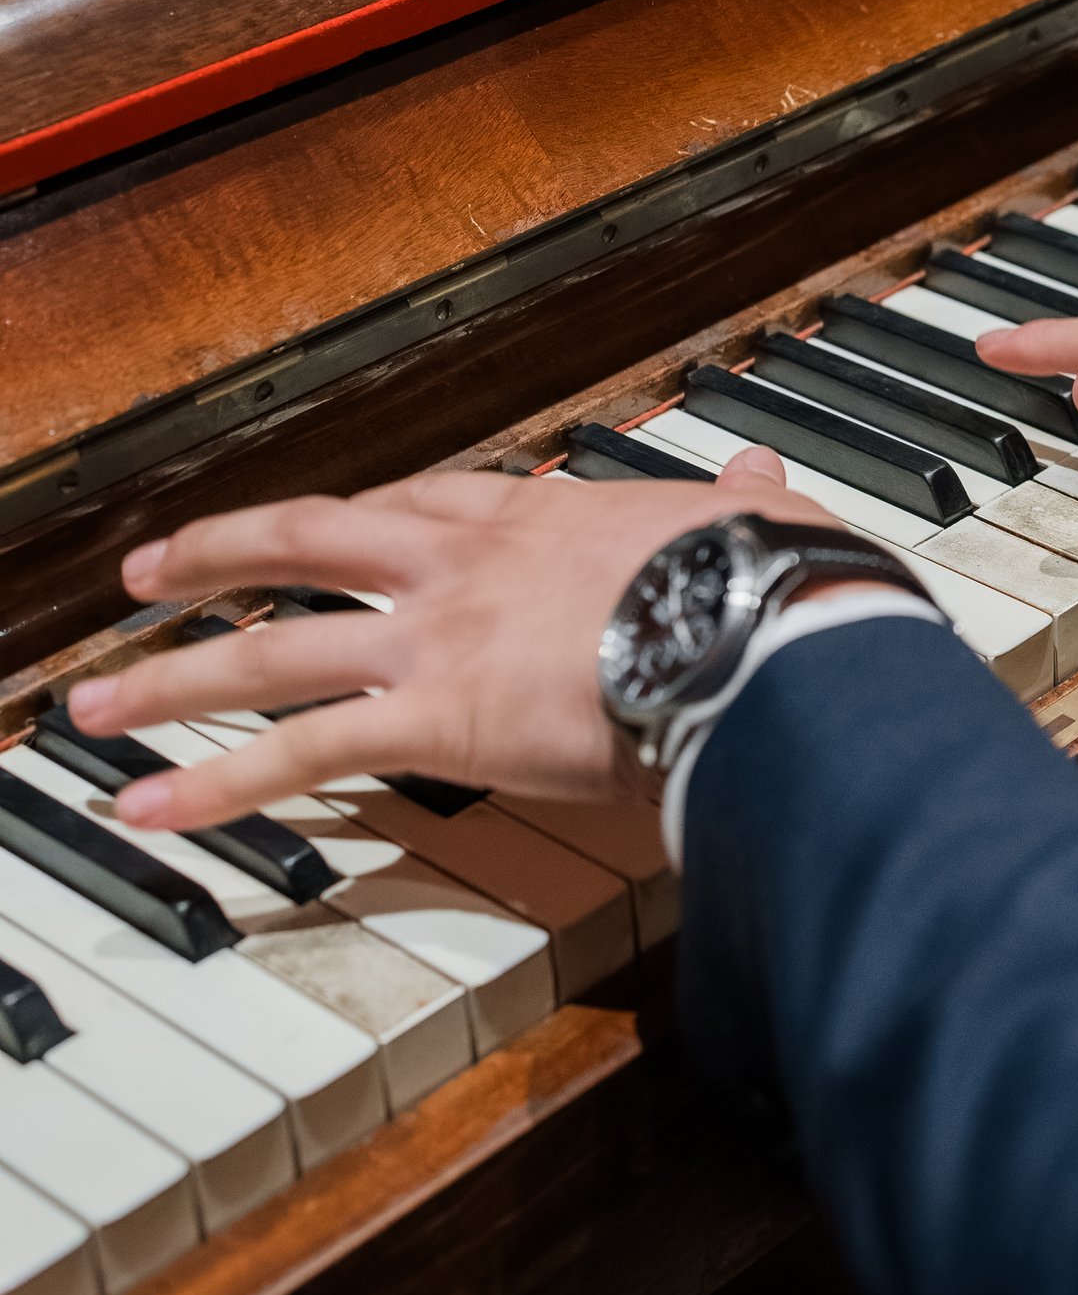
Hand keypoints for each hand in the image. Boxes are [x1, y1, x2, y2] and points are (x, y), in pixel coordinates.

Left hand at [65, 445, 811, 838]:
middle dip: (215, 559)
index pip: (415, 506)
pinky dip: (213, 784)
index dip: (352, 519)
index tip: (310, 529)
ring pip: (270, 653)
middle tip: (146, 573)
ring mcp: (434, 638)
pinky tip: (150, 806)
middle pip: (305, 547)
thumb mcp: (747, 522)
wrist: (754, 619)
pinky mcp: (431, 720)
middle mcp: (462, 564)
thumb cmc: (761, 583)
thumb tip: (766, 488)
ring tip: (94, 708)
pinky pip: (298, 754)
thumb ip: (739, 506)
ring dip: (171, 681)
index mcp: (537, 518)